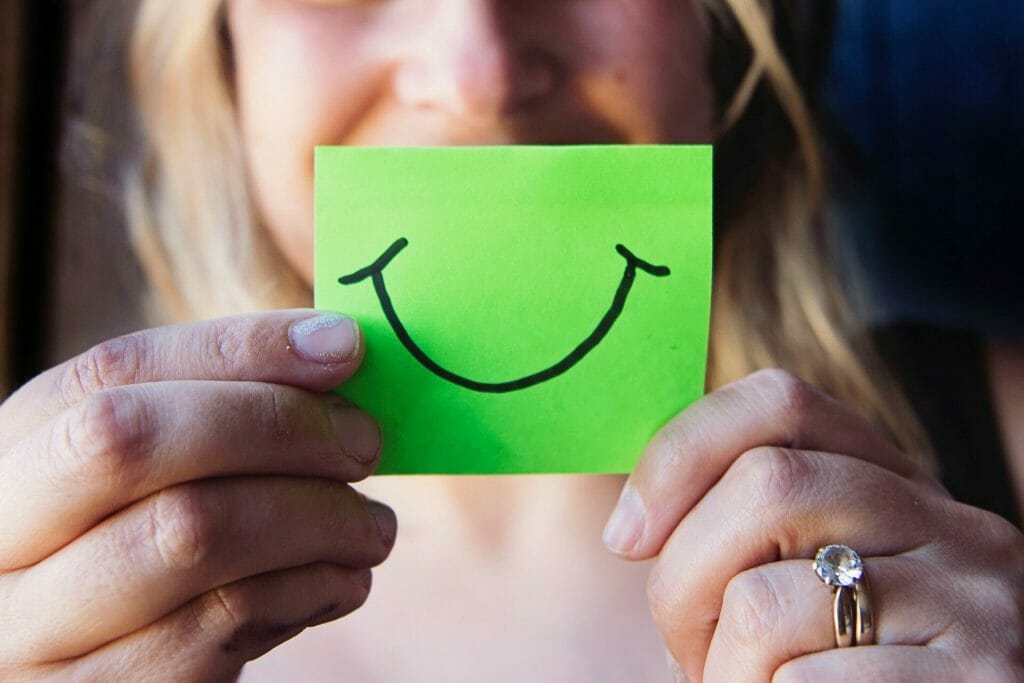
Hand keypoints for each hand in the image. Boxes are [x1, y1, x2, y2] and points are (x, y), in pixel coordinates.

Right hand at [0, 310, 395, 680]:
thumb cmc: (150, 561)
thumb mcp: (157, 481)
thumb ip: (220, 414)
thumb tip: (336, 345)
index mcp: (16, 453)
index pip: (115, 370)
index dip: (240, 348)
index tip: (345, 345)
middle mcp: (0, 537)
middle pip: (133, 440)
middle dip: (277, 426)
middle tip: (365, 443)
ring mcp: (32, 630)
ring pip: (191, 533)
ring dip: (318, 518)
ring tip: (372, 527)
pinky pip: (223, 622)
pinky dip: (309, 588)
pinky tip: (341, 581)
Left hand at [604, 369, 1023, 680]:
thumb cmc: (834, 671)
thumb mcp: (804, 580)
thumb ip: (748, 529)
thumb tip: (633, 519)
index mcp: (895, 484)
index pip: (779, 401)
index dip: (681, 454)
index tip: (626, 535)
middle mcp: (951, 523)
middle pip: (765, 486)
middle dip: (682, 578)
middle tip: (681, 648)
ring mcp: (974, 601)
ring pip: (766, 602)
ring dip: (719, 668)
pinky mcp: (979, 679)